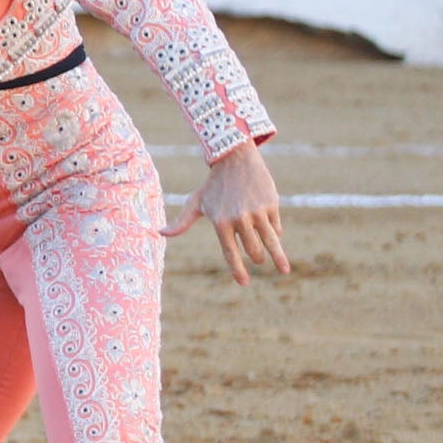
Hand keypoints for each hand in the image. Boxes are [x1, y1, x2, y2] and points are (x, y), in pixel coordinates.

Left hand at [167, 139, 290, 285]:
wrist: (235, 159)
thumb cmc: (213, 185)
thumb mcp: (196, 202)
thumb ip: (182, 221)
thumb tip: (160, 233)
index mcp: (220, 222)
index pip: (230, 253)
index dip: (238, 270)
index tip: (244, 283)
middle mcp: (239, 218)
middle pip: (252, 250)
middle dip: (255, 259)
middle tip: (257, 261)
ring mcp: (257, 212)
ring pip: (270, 242)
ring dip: (276, 257)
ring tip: (282, 269)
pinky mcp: (272, 205)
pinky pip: (275, 227)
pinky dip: (275, 233)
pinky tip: (274, 236)